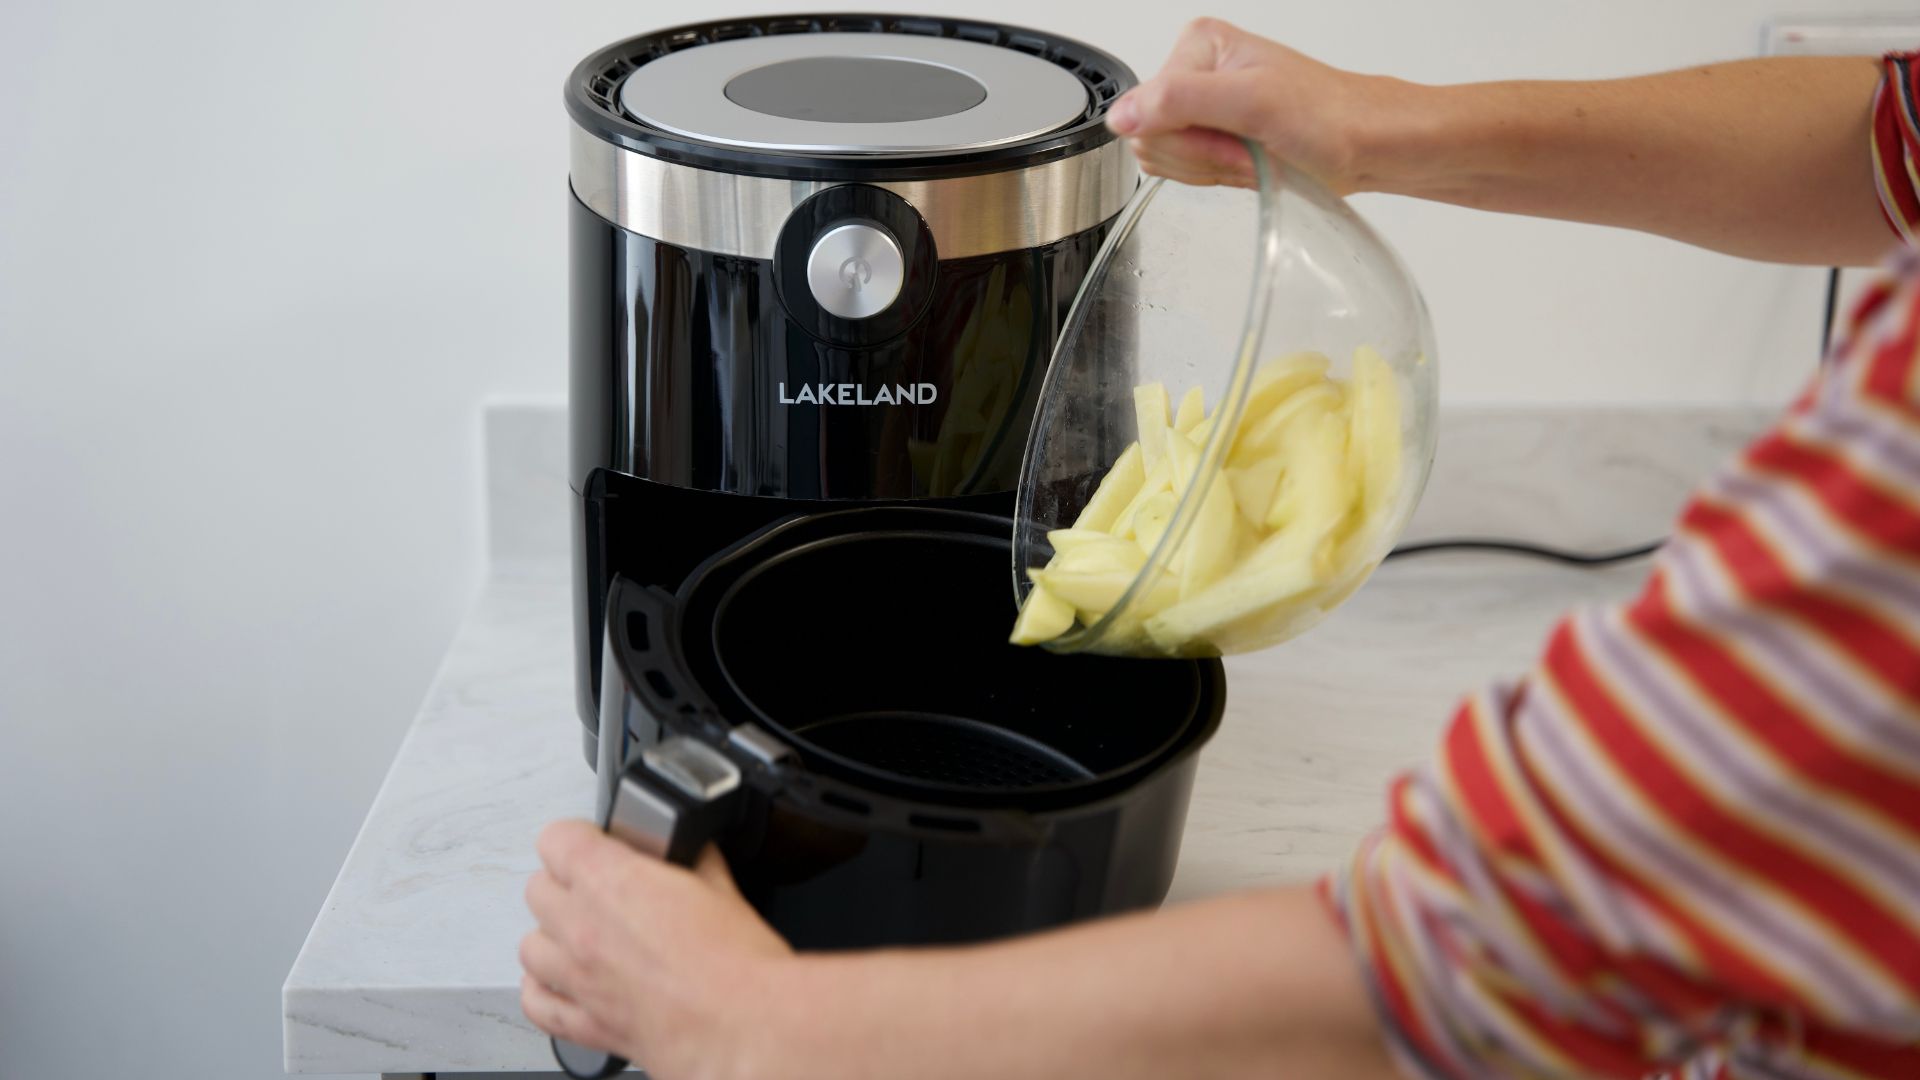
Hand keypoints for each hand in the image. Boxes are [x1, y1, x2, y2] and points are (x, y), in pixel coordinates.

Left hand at [519, 820, 793, 1079]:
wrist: (745, 1026)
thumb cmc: (736, 965)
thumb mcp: (720, 885)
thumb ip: (692, 861)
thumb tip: (688, 850)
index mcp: (611, 882)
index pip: (557, 839)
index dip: (579, 836)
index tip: (597, 843)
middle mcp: (582, 928)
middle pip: (537, 889)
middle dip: (566, 883)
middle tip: (598, 888)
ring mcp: (577, 979)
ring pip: (529, 946)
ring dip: (552, 936)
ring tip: (582, 935)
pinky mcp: (585, 1024)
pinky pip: (536, 1003)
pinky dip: (545, 989)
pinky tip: (566, 982)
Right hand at [1107, 18, 1402, 192]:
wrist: (1364, 144)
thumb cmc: (1326, 118)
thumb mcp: (1251, 102)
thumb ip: (1179, 101)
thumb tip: (1121, 115)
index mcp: (1196, 47)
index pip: (1145, 111)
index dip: (1190, 140)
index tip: (1235, 139)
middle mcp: (1193, 72)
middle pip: (1151, 137)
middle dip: (1202, 156)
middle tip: (1248, 149)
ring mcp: (1201, 107)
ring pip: (1165, 158)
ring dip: (1210, 169)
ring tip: (1252, 155)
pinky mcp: (1210, 136)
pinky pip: (1182, 171)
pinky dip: (1214, 177)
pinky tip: (1245, 165)